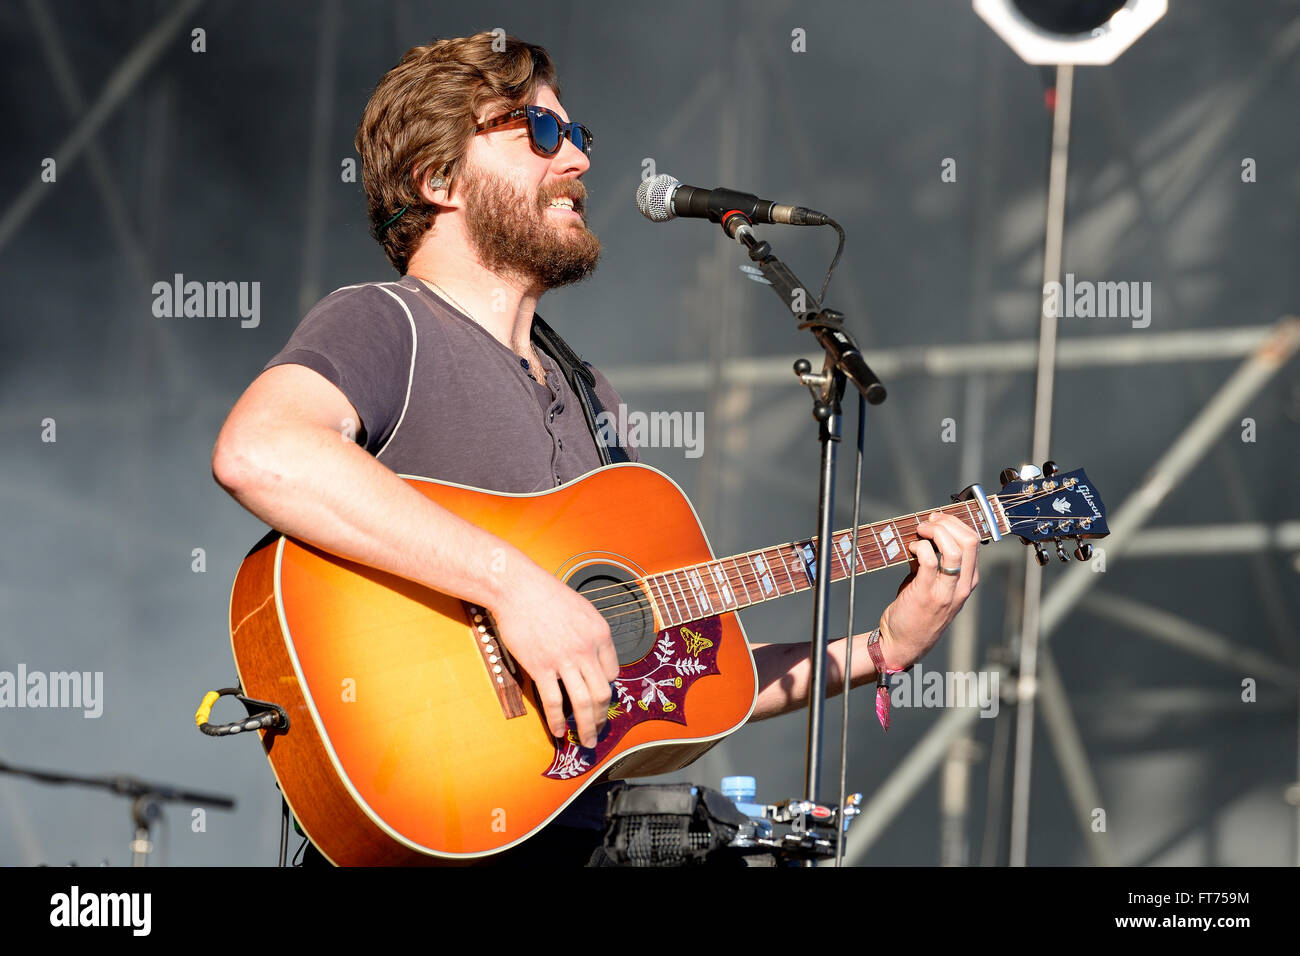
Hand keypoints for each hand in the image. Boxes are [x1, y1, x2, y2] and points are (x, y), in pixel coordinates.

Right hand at [488, 558, 619, 748]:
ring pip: (583, 703)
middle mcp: (586, 649)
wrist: (517, 588)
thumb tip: (592, 659)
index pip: (613, 672)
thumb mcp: (582, 610)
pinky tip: (558, 731)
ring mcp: (564, 660)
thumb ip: (591, 635)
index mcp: (600, 634)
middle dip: (602, 717)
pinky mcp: (541, 667)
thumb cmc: (546, 596)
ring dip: (586, 727)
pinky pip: (554, 701)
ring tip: (585, 741)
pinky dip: (557, 720)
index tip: (599, 698)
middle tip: (599, 730)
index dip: (607, 688)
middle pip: (603, 693)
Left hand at [878, 511, 980, 671]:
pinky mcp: (926, 594)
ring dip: (934, 531)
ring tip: (919, 531)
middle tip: (928, 522)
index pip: (974, 542)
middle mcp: (962, 586)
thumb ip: (933, 562)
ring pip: (954, 549)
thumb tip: (925, 535)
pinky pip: (929, 560)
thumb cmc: (918, 612)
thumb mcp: (934, 585)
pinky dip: (919, 547)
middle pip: (969, 541)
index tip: (937, 519)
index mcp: (967, 581)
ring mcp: (946, 591)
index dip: (955, 523)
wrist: (904, 643)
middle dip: (947, 522)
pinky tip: (911, 548)